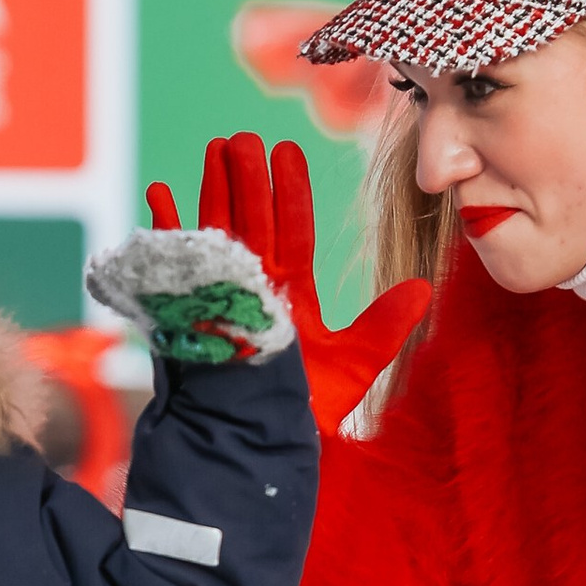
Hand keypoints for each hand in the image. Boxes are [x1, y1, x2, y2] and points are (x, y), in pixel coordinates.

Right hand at [145, 134, 428, 435]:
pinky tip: (161, 194)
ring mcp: (219, 296)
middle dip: (247, 180)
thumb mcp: (355, 366)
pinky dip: (167, 230)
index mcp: (291, 294)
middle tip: (244, 137)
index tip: (287, 151)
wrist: (255, 449)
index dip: (290, 192)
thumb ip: (386, 327)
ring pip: (216, 231)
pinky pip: (175, 264)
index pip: (293, 232)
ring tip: (213, 148)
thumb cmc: (302, 414)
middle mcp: (254, 288)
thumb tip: (425, 289)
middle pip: (251, 222)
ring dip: (213, 190)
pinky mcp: (187, 312)